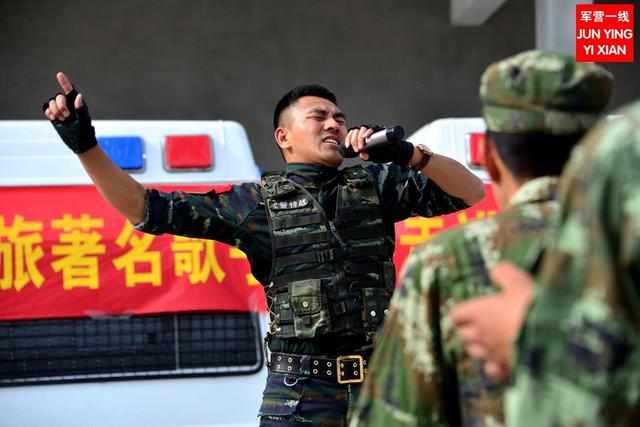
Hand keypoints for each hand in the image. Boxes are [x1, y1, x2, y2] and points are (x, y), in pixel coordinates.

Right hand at [42, 72, 97, 153]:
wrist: (79, 142)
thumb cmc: (85, 131)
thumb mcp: (83, 120)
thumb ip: (81, 108)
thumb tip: (78, 96)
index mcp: (77, 103)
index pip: (69, 90)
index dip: (64, 82)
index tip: (59, 74)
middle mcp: (68, 104)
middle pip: (58, 96)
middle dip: (60, 105)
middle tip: (67, 116)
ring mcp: (60, 110)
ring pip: (51, 102)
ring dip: (55, 110)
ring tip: (63, 119)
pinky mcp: (54, 116)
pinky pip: (46, 108)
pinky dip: (48, 112)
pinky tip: (53, 118)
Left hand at [343, 125, 413, 165]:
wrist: (398, 153)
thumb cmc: (386, 153)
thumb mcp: (374, 157)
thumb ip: (367, 156)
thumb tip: (361, 154)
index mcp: (364, 138)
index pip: (353, 134)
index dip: (348, 139)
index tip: (347, 146)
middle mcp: (368, 133)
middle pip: (356, 131)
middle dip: (353, 140)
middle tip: (356, 149)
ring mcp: (374, 131)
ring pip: (362, 128)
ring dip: (359, 138)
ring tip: (361, 147)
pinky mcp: (381, 130)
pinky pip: (373, 128)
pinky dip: (368, 132)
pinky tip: (365, 137)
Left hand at [448, 261, 533, 380]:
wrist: (551, 333)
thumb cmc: (531, 304)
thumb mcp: (519, 281)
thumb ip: (505, 274)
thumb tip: (496, 271)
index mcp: (478, 311)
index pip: (456, 315)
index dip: (461, 314)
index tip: (468, 313)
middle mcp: (479, 333)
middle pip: (463, 335)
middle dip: (469, 332)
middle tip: (481, 327)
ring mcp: (490, 352)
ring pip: (474, 353)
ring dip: (480, 349)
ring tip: (491, 343)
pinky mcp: (504, 367)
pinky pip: (490, 370)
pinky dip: (493, 367)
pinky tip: (501, 362)